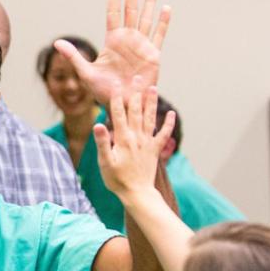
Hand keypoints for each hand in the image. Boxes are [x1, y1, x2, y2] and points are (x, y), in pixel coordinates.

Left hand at [54, 0, 170, 103]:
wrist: (122, 104)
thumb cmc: (104, 91)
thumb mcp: (86, 73)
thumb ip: (74, 56)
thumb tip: (57, 43)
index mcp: (112, 40)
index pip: (113, 13)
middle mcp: (127, 39)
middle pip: (131, 10)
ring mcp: (141, 45)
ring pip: (146, 18)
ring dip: (149, 3)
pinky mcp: (153, 55)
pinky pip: (159, 35)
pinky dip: (162, 22)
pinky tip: (165, 9)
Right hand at [93, 81, 175, 197]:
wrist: (137, 193)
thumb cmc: (117, 179)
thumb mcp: (105, 162)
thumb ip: (102, 142)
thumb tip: (98, 124)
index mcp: (123, 138)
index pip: (118, 113)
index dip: (117, 97)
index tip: (116, 82)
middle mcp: (137, 137)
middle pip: (136, 110)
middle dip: (136, 92)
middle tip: (137, 76)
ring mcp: (147, 143)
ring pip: (150, 118)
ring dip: (152, 102)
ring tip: (153, 87)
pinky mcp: (155, 150)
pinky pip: (163, 134)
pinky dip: (168, 124)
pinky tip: (171, 113)